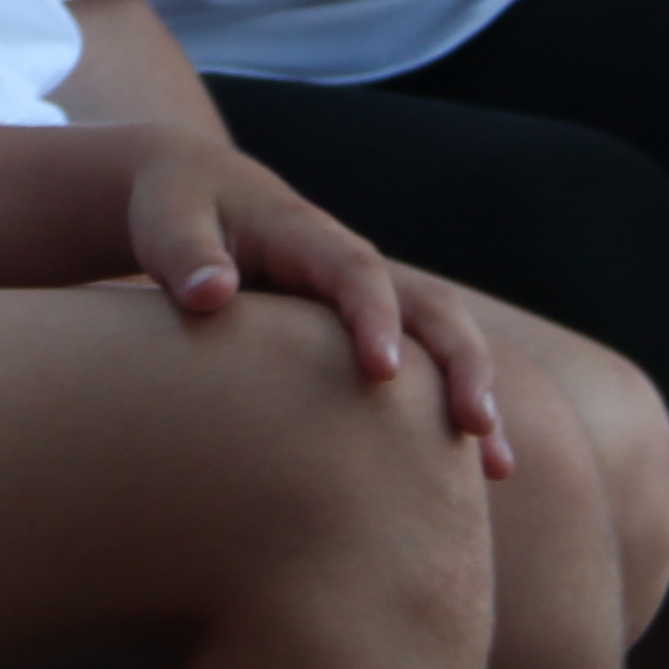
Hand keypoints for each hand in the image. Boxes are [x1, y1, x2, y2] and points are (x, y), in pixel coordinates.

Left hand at [127, 136, 510, 474]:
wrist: (195, 192)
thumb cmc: (175, 211)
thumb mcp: (168, 222)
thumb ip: (186, 255)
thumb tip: (213, 296)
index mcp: (306, 236)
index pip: (355, 272)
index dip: (374, 317)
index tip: (381, 371)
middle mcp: (352, 266)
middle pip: (429, 305)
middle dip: (459, 362)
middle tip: (476, 426)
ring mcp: (367, 299)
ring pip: (441, 340)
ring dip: (474, 394)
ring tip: (500, 467)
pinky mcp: (363, 330)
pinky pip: (423, 368)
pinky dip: (448, 413)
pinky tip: (477, 475)